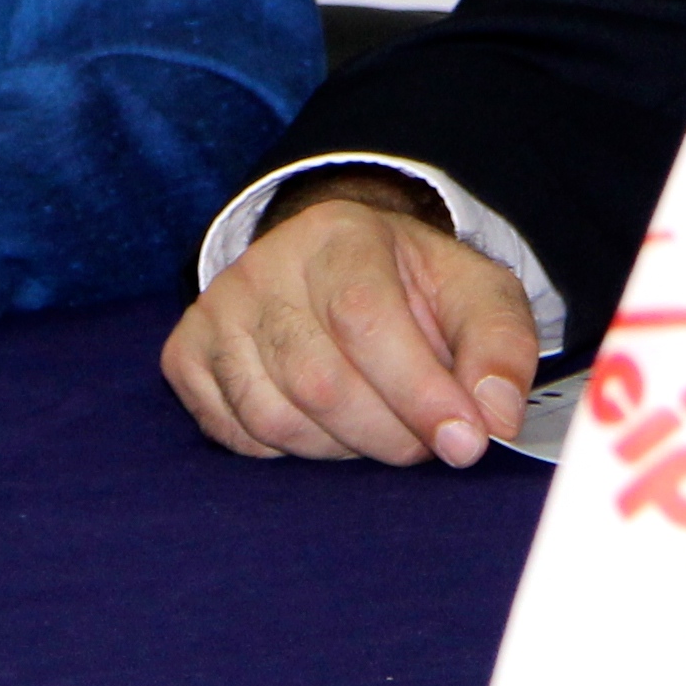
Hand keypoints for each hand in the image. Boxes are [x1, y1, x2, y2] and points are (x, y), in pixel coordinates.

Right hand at [162, 176, 540, 466]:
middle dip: (388, 433)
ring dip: (340, 448)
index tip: (463, 442)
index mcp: (339, 234)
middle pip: (319, 381)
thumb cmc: (413, 291)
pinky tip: (320, 423)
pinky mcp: (186, 351)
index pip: (364, 318)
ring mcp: (217, 309)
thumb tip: (493, 419)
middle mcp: (265, 264)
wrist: (338, 269)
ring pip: (275, 417)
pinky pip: (233, 433)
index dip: (416, 392)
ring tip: (375, 423)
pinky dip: (287, 451)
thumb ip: (499, 348)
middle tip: (425, 439)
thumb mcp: (475, 297)